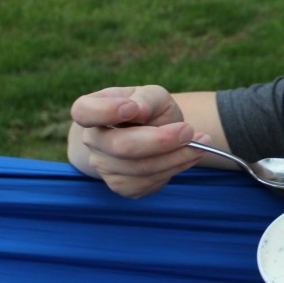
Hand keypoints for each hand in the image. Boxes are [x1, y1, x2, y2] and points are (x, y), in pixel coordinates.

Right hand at [69, 85, 208, 197]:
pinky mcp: (123, 186)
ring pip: (141, 168)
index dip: (105, 111)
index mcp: (91, 111)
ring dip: (177, 156)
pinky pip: (151, 182)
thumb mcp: (152, 96)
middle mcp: (93, 141)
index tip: (133, 109)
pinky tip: (189, 155)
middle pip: (121, 147)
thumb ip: (146, 99)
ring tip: (200, 142)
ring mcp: (105, 167)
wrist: (155, 133)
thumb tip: (137, 110)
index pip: (83, 111)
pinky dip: (176, 168)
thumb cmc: (150, 110)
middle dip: (161, 140)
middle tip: (189, 130)